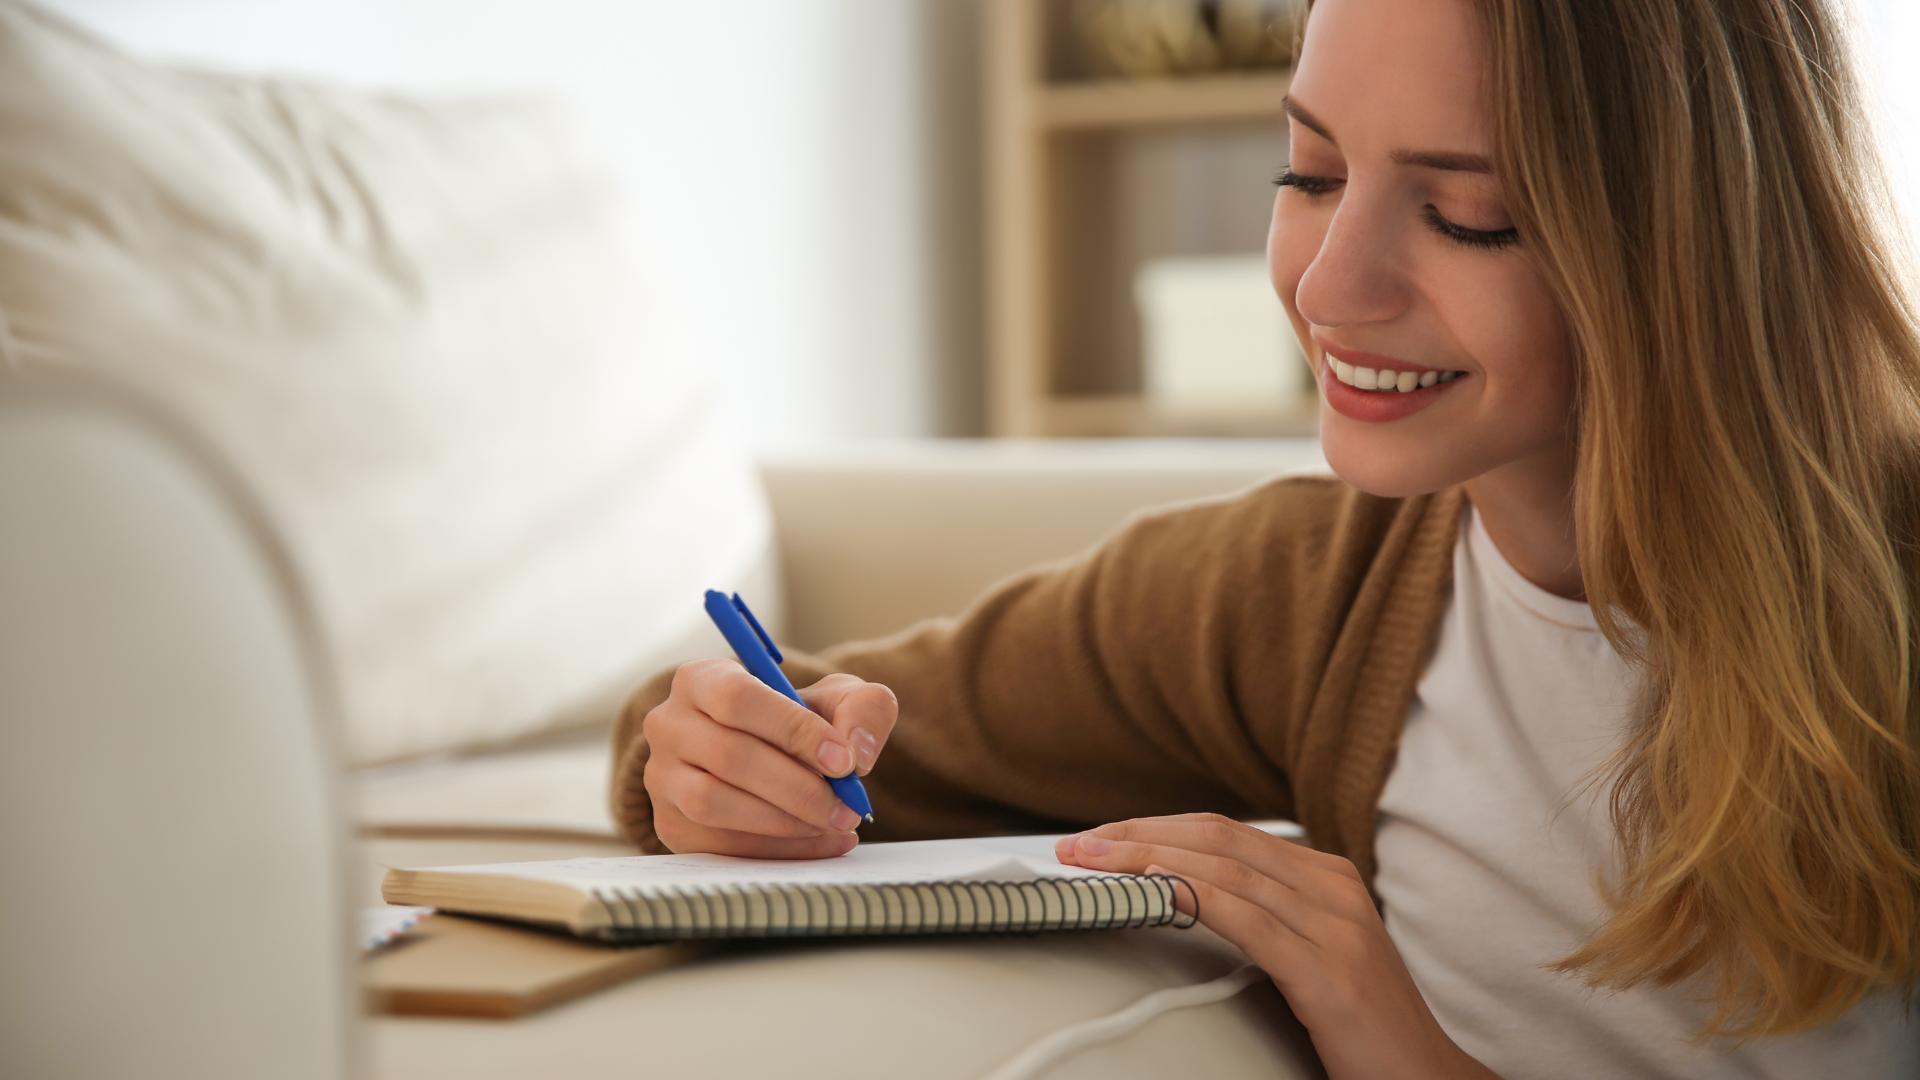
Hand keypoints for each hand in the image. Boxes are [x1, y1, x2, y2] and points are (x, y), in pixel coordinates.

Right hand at [642, 659, 896, 858]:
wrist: (771, 757)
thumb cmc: (799, 722)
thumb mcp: (838, 699)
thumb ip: (862, 708)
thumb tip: (858, 751)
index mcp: (701, 679)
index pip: (737, 698)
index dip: (793, 731)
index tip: (843, 761)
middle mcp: (669, 724)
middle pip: (728, 755)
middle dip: (798, 787)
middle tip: (847, 806)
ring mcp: (662, 778)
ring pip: (713, 804)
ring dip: (784, 822)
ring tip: (834, 823)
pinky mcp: (671, 825)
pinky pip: (718, 845)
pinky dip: (776, 850)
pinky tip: (820, 842)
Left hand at [1055, 813, 1499, 1079]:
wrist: (1426, 1078)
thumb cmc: (1362, 1024)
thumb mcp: (1311, 954)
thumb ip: (1263, 918)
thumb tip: (1180, 897)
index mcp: (1328, 876)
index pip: (1226, 832)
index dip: (1157, 828)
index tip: (1101, 839)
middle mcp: (1332, 887)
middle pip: (1217, 837)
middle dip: (1139, 835)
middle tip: (1078, 846)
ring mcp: (1334, 924)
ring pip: (1223, 869)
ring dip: (1147, 861)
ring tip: (1094, 865)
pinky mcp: (1327, 969)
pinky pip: (1245, 918)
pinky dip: (1189, 897)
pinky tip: (1149, 892)